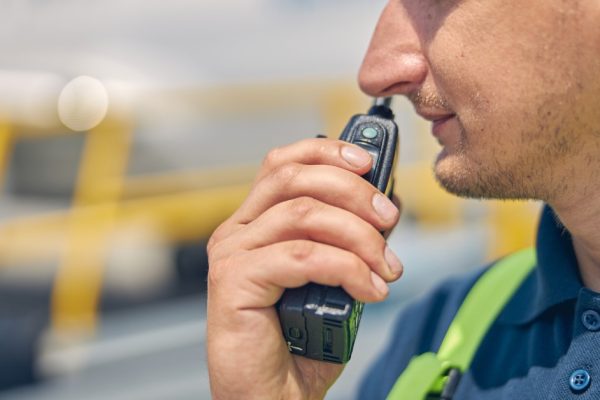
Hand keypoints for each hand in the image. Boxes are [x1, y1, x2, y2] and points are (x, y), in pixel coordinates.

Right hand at [207, 138, 402, 398]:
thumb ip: (346, 239)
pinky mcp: (233, 281)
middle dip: (353, 191)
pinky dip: (346, 268)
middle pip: (294, 178)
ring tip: (387, 268)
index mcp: (256, 223)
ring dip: (358, 236)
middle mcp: (238, 231)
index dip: (327, 151)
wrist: (272, 395)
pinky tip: (370, 290)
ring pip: (303, 215)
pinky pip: (301, 256)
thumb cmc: (300, 340)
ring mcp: (232, 254)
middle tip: (389, 219)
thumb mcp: (333, 277)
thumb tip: (384, 203)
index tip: (369, 163)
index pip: (283, 163)